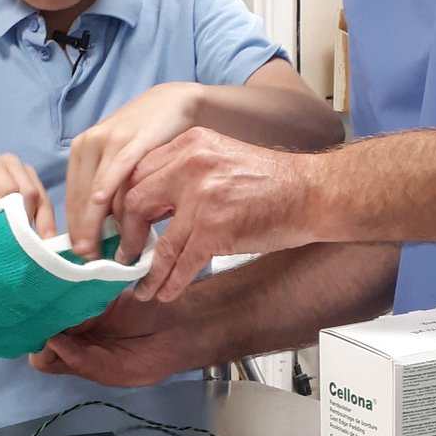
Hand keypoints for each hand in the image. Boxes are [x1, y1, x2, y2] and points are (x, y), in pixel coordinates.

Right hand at [0, 153, 56, 238]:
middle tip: (18, 242)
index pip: (42, 199)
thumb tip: (39, 248)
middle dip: (26, 219)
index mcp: (23, 174)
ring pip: (9, 190)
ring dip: (4, 216)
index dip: (47, 222)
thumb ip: (17, 222)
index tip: (47, 245)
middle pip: (30, 192)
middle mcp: (10, 164)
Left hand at [30, 290, 190, 386]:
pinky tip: (74, 276)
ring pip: (58, 303)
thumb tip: (49, 343)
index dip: (41, 347)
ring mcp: (87, 308)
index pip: (43, 356)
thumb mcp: (116, 371)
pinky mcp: (99, 286)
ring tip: (59, 290)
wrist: (182, 329)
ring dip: (57, 297)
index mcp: (77, 358)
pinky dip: (74, 281)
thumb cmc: (151, 358)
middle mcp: (76, 333)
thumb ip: (83, 362)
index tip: (52, 335)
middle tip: (52, 309)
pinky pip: (80, 284)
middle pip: (45, 326)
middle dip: (44, 319)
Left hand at [66, 83, 202, 256]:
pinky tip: (105, 205)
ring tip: (106, 248)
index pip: (72, 199)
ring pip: (98, 189)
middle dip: (84, 232)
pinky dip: (109, 186)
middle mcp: (90, 145)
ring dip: (99, 222)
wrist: (173, 104)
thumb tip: (99, 230)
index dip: (74, 229)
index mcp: (82, 151)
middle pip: (81, 198)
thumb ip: (107, 187)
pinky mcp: (134, 139)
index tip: (77, 255)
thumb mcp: (118, 159)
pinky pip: (118, 167)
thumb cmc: (146, 138)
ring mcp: (111, 140)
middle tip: (88, 260)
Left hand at [117, 127, 316, 302]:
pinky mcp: (216, 228)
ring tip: (143, 286)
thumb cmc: (270, 181)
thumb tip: (148, 206)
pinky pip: (181, 262)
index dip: (123, 202)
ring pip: (158, 241)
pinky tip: (166, 292)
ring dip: (148, 270)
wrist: (312, 192)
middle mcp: (192, 164)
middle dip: (127, 234)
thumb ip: (184, 171)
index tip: (123, 223)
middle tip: (127, 255)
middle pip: (136, 201)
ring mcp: (203, 197)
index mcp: (190, 143)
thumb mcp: (220, 157)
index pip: (137, 171)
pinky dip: (170, 282)